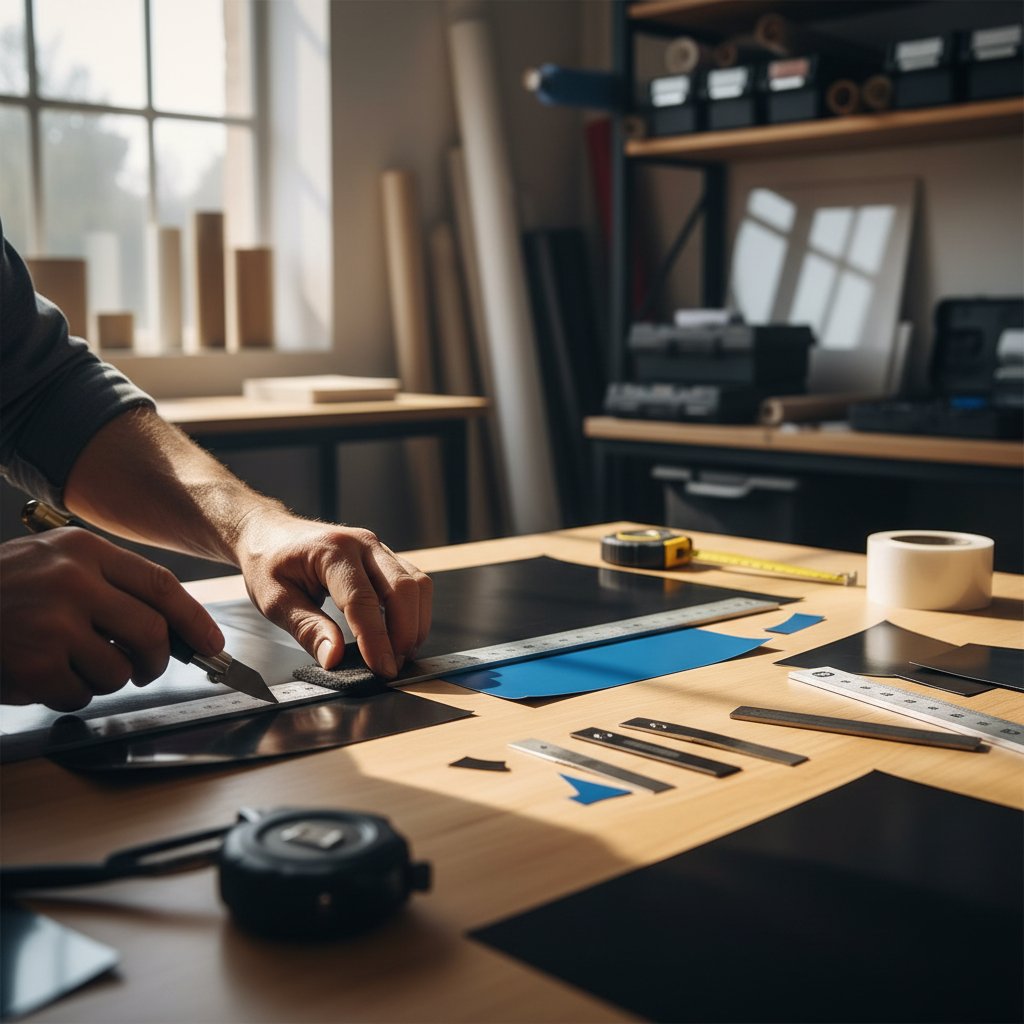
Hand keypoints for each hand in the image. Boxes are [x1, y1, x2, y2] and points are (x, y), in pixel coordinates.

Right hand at [0, 531, 224, 710]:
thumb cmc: (1, 588)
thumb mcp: (54, 560)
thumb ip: (108, 583)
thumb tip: (170, 624)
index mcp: (85, 551)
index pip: (161, 586)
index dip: (194, 619)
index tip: (212, 643)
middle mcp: (73, 581)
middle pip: (151, 633)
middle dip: (155, 661)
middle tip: (144, 668)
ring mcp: (52, 622)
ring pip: (119, 670)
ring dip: (105, 679)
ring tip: (74, 666)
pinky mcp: (33, 663)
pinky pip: (80, 695)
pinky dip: (69, 696)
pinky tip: (44, 677)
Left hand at [235, 512, 431, 677]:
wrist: (269, 533)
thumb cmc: (269, 562)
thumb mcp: (274, 600)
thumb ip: (307, 629)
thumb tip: (334, 658)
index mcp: (331, 551)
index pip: (362, 599)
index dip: (376, 638)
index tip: (382, 668)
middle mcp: (362, 544)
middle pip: (403, 588)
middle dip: (405, 632)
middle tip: (393, 666)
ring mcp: (378, 548)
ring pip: (417, 584)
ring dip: (415, 622)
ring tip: (399, 653)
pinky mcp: (385, 557)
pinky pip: (414, 582)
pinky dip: (414, 611)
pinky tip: (401, 633)